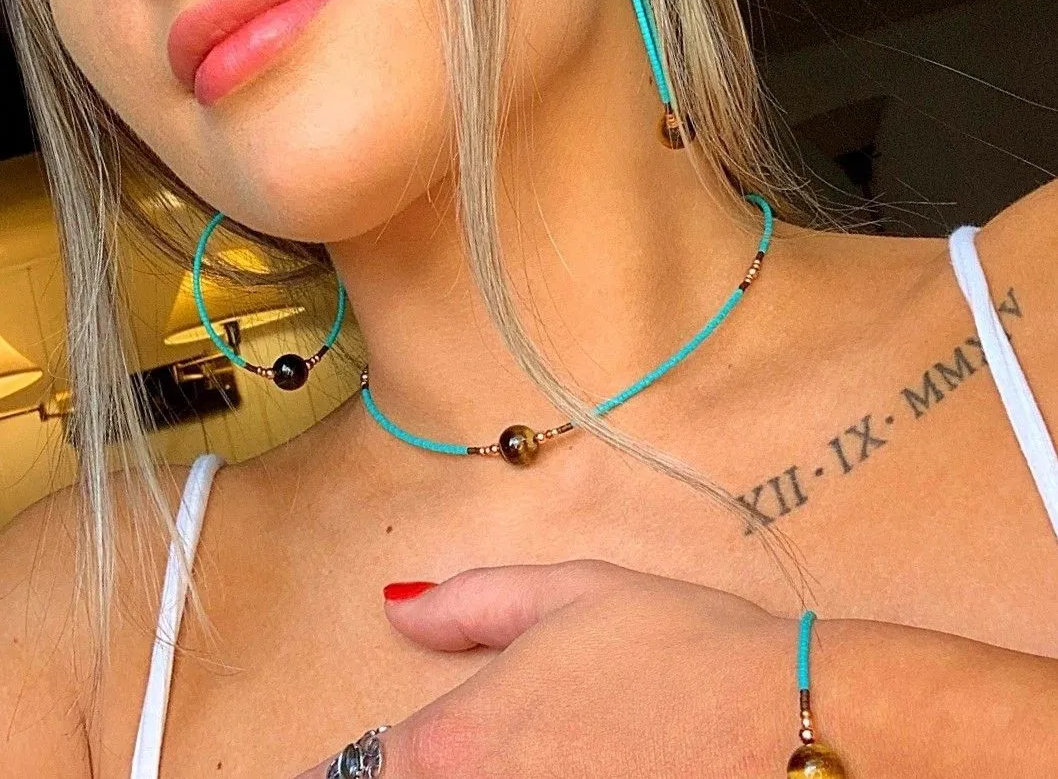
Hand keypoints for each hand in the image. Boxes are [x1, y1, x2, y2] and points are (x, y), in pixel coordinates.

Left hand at [296, 560, 801, 777]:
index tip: (322, 772)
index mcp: (464, 740)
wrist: (791, 722)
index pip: (358, 774)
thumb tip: (397, 604)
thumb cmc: (680, 647)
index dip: (337, 774)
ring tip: (521, 756)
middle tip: (423, 759)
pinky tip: (564, 774)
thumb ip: (471, 602)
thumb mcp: (571, 593)